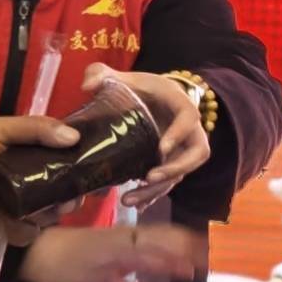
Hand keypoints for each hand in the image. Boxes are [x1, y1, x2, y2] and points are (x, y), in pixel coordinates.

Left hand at [0, 112, 80, 236]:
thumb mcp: (1, 129)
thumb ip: (36, 128)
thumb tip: (74, 136)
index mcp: (32, 158)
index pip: (66, 163)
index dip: (83, 167)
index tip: (95, 170)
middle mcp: (32, 183)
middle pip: (65, 192)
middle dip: (74, 194)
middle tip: (73, 194)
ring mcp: (21, 207)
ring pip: (52, 214)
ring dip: (57, 212)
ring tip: (52, 207)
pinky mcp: (8, 228)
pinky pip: (30, 233)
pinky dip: (33, 229)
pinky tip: (29, 220)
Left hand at [19, 220, 204, 281]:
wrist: (29, 259)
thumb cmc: (64, 256)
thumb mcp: (101, 252)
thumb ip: (134, 250)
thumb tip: (169, 249)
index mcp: (126, 239)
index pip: (162, 239)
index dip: (182, 244)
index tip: (204, 249)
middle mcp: (121, 247)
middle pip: (157, 249)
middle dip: (179, 255)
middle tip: (203, 262)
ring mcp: (109, 260)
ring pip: (143, 263)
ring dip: (163, 268)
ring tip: (184, 274)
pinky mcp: (96, 275)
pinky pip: (121, 280)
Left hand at [84, 64, 212, 196]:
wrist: (152, 100)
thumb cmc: (141, 88)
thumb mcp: (123, 78)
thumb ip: (102, 74)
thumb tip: (86, 87)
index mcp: (180, 104)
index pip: (189, 119)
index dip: (178, 135)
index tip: (160, 149)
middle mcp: (189, 130)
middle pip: (195, 154)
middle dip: (174, 169)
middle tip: (148, 179)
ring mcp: (182, 150)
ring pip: (181, 174)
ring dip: (158, 189)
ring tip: (129, 200)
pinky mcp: (172, 164)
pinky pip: (169, 183)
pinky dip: (154, 196)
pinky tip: (136, 207)